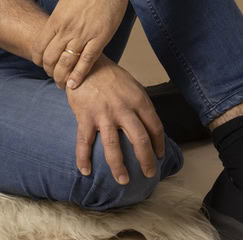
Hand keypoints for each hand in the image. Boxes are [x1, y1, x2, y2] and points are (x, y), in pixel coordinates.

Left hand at [31, 0, 130, 89]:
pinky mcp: (101, 37)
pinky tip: (75, 83)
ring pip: (66, 63)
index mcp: (56, 19)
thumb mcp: (66, 2)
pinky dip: (80, 74)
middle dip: (49, 71)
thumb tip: (57, 31)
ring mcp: (83, 34)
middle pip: (50, 58)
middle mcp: (66, 28)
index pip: (39, 46)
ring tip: (62, 84)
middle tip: (52, 77)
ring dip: (62, 77)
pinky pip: (87, 61)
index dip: (37, 59)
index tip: (41, 64)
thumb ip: (61, 19)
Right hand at [64, 58, 163, 184]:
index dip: (159, 144)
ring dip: (118, 166)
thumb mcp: (132, 85)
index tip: (159, 155)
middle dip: (146, 160)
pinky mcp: (85, 116)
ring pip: (114, 146)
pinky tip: (85, 171)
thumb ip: (140, 105)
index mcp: (138, 100)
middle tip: (148, 174)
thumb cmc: (109, 75)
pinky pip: (84, 141)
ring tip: (123, 180)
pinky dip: (83, 158)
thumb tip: (149, 127)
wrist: (84, 61)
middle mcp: (123, 109)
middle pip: (140, 140)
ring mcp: (103, 114)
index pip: (155, 127)